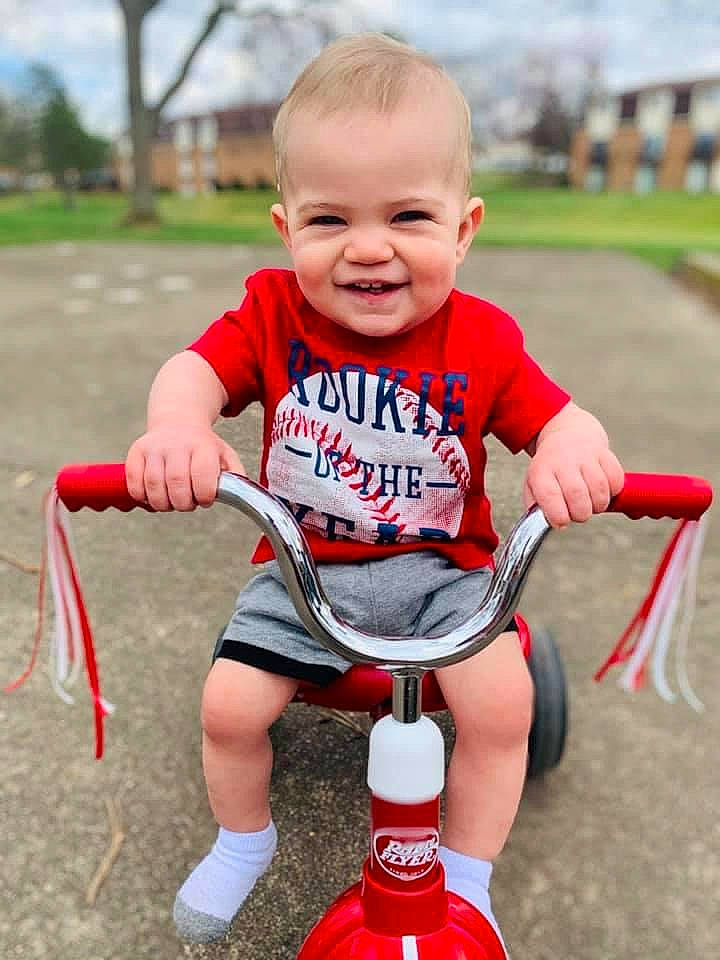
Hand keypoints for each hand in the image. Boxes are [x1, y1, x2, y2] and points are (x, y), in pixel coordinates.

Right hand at [126, 423, 245, 510]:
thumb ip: (235, 476)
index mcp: (202, 446)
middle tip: (187, 504)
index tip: (205, 500)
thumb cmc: (203, 446)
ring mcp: (154, 448)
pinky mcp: (136, 452)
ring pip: (154, 485)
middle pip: (176, 483)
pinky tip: (154, 496)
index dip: (204, 496)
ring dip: (163, 503)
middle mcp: (177, 444)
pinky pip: (134, 482)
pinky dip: (143, 497)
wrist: (178, 421)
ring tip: (171, 502)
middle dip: (183, 503)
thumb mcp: (225, 455)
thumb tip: (239, 495)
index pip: (202, 476)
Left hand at [523, 429, 623, 528]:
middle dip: (581, 513)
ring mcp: (585, 455)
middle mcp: (563, 461)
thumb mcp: (534, 484)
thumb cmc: (551, 467)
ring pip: (599, 488)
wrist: (568, 434)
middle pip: (577, 494)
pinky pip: (616, 478)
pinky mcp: (605, 453)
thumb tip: (543, 524)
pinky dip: (613, 491)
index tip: (561, 522)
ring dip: (598, 505)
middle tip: (579, 514)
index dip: (557, 515)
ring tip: (591, 503)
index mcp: (541, 470)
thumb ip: (535, 507)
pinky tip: (603, 491)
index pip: (549, 495)